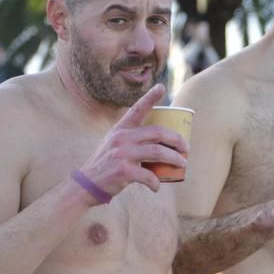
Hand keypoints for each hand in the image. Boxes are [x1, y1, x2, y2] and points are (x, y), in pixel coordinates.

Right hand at [76, 84, 188, 198]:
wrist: (87, 183)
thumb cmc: (107, 163)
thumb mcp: (115, 143)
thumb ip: (132, 138)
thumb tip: (160, 141)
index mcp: (121, 129)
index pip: (137, 109)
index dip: (150, 97)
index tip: (161, 87)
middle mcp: (121, 138)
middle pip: (158, 133)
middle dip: (177, 140)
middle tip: (186, 148)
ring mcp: (122, 154)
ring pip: (158, 152)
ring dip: (174, 159)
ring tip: (182, 163)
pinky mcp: (123, 171)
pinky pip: (149, 176)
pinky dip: (156, 183)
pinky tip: (157, 186)